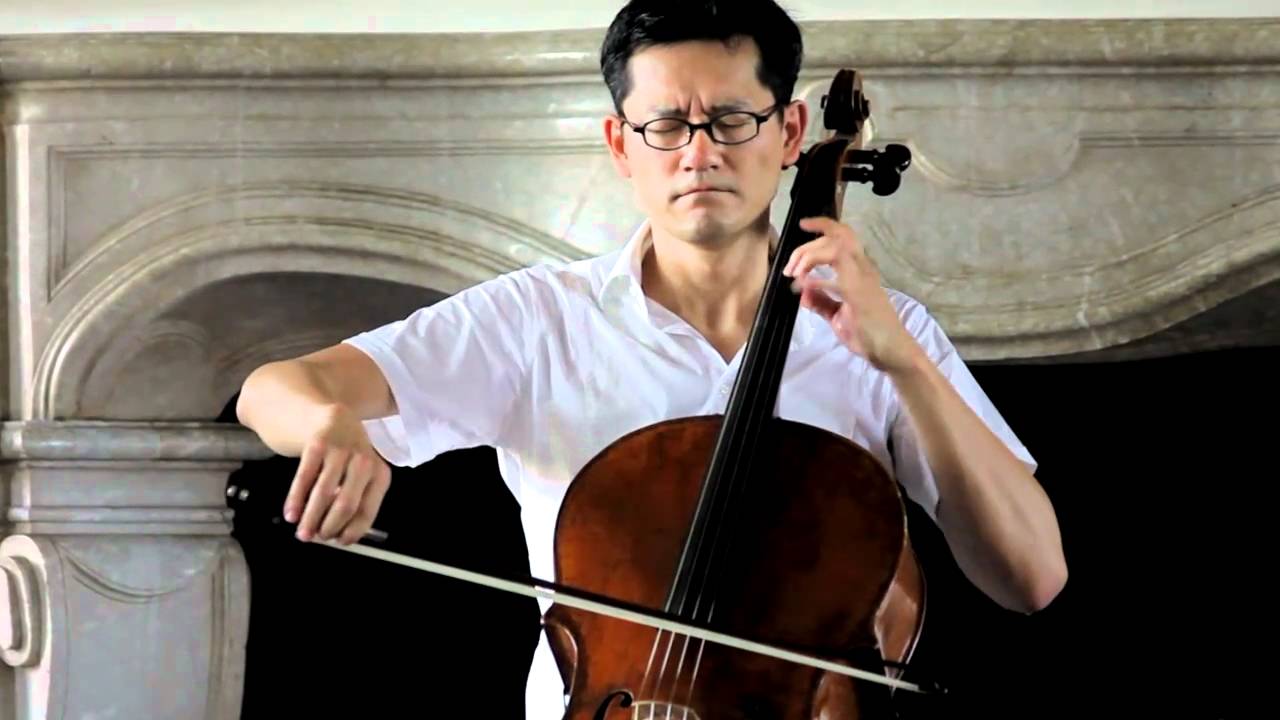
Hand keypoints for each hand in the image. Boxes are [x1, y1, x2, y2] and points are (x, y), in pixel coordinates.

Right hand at [284, 404, 390, 544]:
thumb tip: (339, 535)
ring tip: (302, 534)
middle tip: (317, 539)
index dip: (353, 530)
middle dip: (330, 527)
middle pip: (347, 504)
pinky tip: (290, 514)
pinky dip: (296, 499)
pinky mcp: (317, 442)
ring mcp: (340, 450)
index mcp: (378, 471)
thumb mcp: (356, 470)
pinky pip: (305, 478)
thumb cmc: (338, 450)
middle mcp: (364, 460)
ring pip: (324, 493)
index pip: (368, 509)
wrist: (317, 410)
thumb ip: (352, 497)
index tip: (340, 543)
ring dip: (311, 518)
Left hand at [782, 216, 923, 372]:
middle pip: (837, 237)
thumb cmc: (868, 333)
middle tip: (789, 268)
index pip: (844, 236)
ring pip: (836, 248)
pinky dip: (816, 279)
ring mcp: (862, 279)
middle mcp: (863, 269)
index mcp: (860, 270)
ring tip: (794, 274)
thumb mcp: (837, 316)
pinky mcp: (859, 294)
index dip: (824, 225)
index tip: (804, 224)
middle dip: (806, 246)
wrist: (890, 351)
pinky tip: (804, 287)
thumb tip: (801, 294)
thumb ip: (821, 303)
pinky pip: (836, 278)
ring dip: (810, 256)